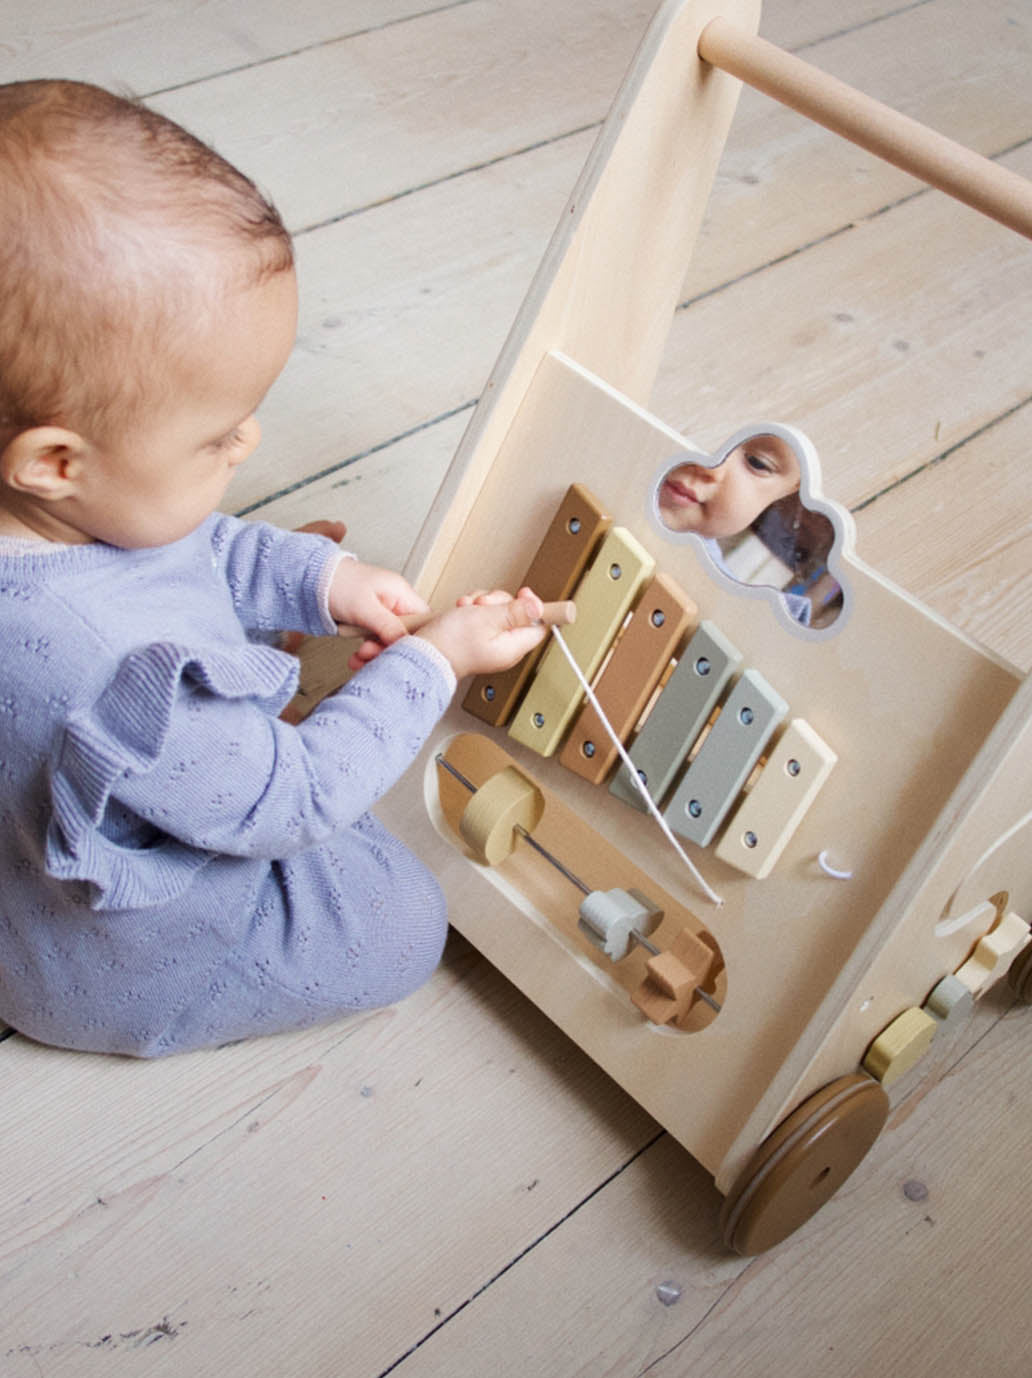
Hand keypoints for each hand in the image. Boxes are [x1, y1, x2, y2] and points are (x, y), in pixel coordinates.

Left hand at [328, 559, 429, 667]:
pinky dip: (366, 653)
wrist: (310, 580)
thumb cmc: (338, 583)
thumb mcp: (364, 607)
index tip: (405, 652)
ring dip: (375, 653)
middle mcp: (396, 604)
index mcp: (401, 593)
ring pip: (390, 642)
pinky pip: (376, 643)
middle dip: (389, 649)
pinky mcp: (371, 624)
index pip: (425, 620)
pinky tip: (355, 658)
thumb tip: (406, 642)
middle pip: (407, 635)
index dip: (420, 639)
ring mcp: (383, 615)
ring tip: (359, 656)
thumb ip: (387, 625)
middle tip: (370, 654)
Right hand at [415, 587, 547, 679]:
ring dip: (483, 603)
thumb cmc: (451, 644)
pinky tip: (463, 610)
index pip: (539, 625)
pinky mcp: (475, 637)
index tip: (524, 593)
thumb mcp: (487, 619)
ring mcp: (489, 642)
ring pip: (498, 611)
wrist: (423, 654)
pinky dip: (473, 609)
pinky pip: (482, 616)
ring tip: (468, 607)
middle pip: (517, 614)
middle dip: (500, 601)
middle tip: (484, 604)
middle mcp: (504, 647)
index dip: (533, 606)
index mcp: (513, 647)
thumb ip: (516, 612)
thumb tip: (539, 608)